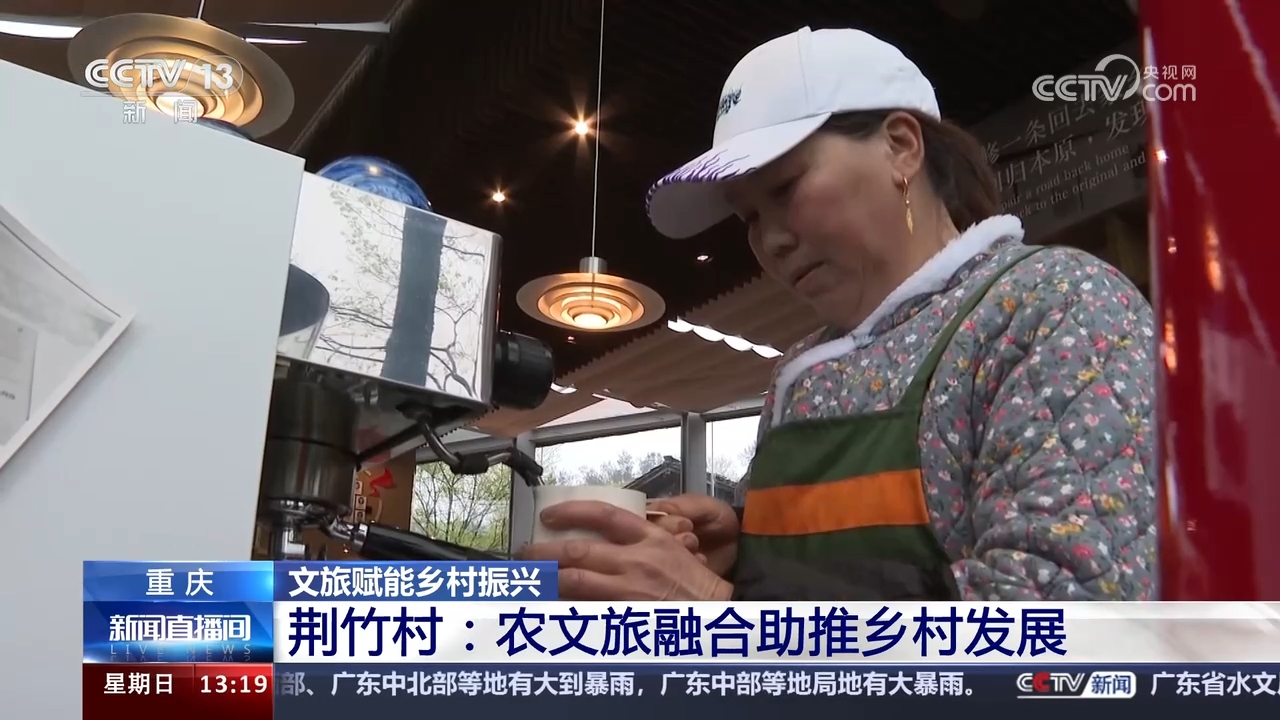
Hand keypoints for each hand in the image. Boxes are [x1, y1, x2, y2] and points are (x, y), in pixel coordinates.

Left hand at [516, 500, 732, 601]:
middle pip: (577, 552)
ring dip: (546, 580)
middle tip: (526, 552)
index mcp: (649, 538)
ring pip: (573, 583)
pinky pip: (586, 611)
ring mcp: (628, 591)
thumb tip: (607, 534)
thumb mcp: (675, 547)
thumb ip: (643, 538)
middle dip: (544, 552)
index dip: (571, 511)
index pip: (603, 515)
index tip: (549, 515)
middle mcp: (635, 562)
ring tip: (530, 579)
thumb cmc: (697, 584)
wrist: (716, 615)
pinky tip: (549, 607)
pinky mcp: (624, 617)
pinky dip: (564, 608)